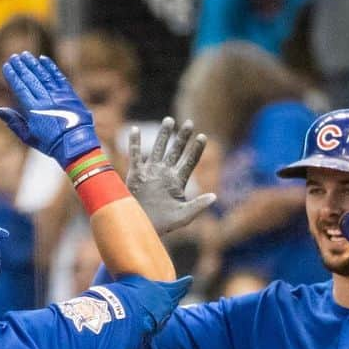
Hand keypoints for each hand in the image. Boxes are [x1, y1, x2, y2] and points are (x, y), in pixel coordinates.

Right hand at [0, 52, 100, 168]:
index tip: (7, 66)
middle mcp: (45, 100)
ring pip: (43, 75)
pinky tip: (44, 59)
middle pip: (30, 79)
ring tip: (26, 55)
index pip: (20, 88)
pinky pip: (58, 77)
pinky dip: (50, 67)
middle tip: (14, 56)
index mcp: (34, 111)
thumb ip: (14, 122)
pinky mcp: (69, 94)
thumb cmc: (50, 144)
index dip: (13, 76)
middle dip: (21, 67)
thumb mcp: (29, 137)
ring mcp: (58, 95)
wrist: (75, 145)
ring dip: (34, 64)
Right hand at [126, 118, 216, 234]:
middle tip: (189, 123)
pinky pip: (135, 156)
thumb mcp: (183, 216)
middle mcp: (165, 173)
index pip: (190, 161)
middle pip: (175, 151)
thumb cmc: (163, 225)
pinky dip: (134, 143)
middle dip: (182, 138)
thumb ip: (198, 206)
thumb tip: (214, 196)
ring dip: (163, 135)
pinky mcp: (136, 175)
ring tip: (169, 120)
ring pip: (158, 149)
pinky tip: (135, 130)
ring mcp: (151, 172)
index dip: (196, 149)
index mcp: (178, 181)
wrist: (142, 228)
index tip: (202, 137)